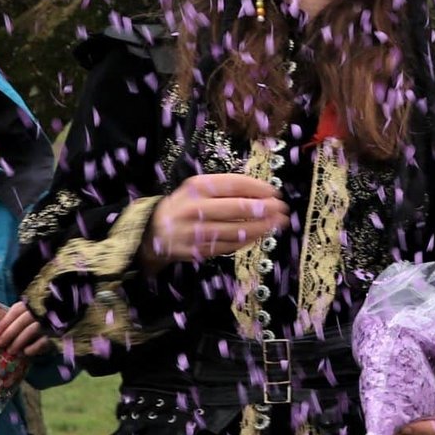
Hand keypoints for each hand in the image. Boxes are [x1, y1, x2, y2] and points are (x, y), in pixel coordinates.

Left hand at [0, 300, 51, 356]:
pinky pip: (44, 340)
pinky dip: (34, 347)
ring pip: (32, 330)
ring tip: (10, 351)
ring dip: (19, 342)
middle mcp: (39, 312)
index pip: (16, 311)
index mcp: (30, 305)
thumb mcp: (19, 316)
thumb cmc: (33, 320)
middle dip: (9, 334)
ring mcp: (48, 322)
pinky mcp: (54, 334)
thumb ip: (5, 316)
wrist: (57, 322)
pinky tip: (26, 352)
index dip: (4, 323)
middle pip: (23, 321)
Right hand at [140, 173, 288, 270]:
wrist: (153, 231)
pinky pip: (228, 246)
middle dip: (264, 209)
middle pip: (236, 208)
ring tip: (277, 224)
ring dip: (261, 228)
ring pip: (235, 231)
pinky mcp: (197, 250)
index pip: (234, 184)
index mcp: (196, 187)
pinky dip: (247, 241)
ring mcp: (195, 232)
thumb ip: (225, 188)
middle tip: (282, 209)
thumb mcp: (198, 188)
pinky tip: (260, 235)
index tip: (275, 191)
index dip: (258, 188)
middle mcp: (194, 208)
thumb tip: (262, 192)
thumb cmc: (184, 205)